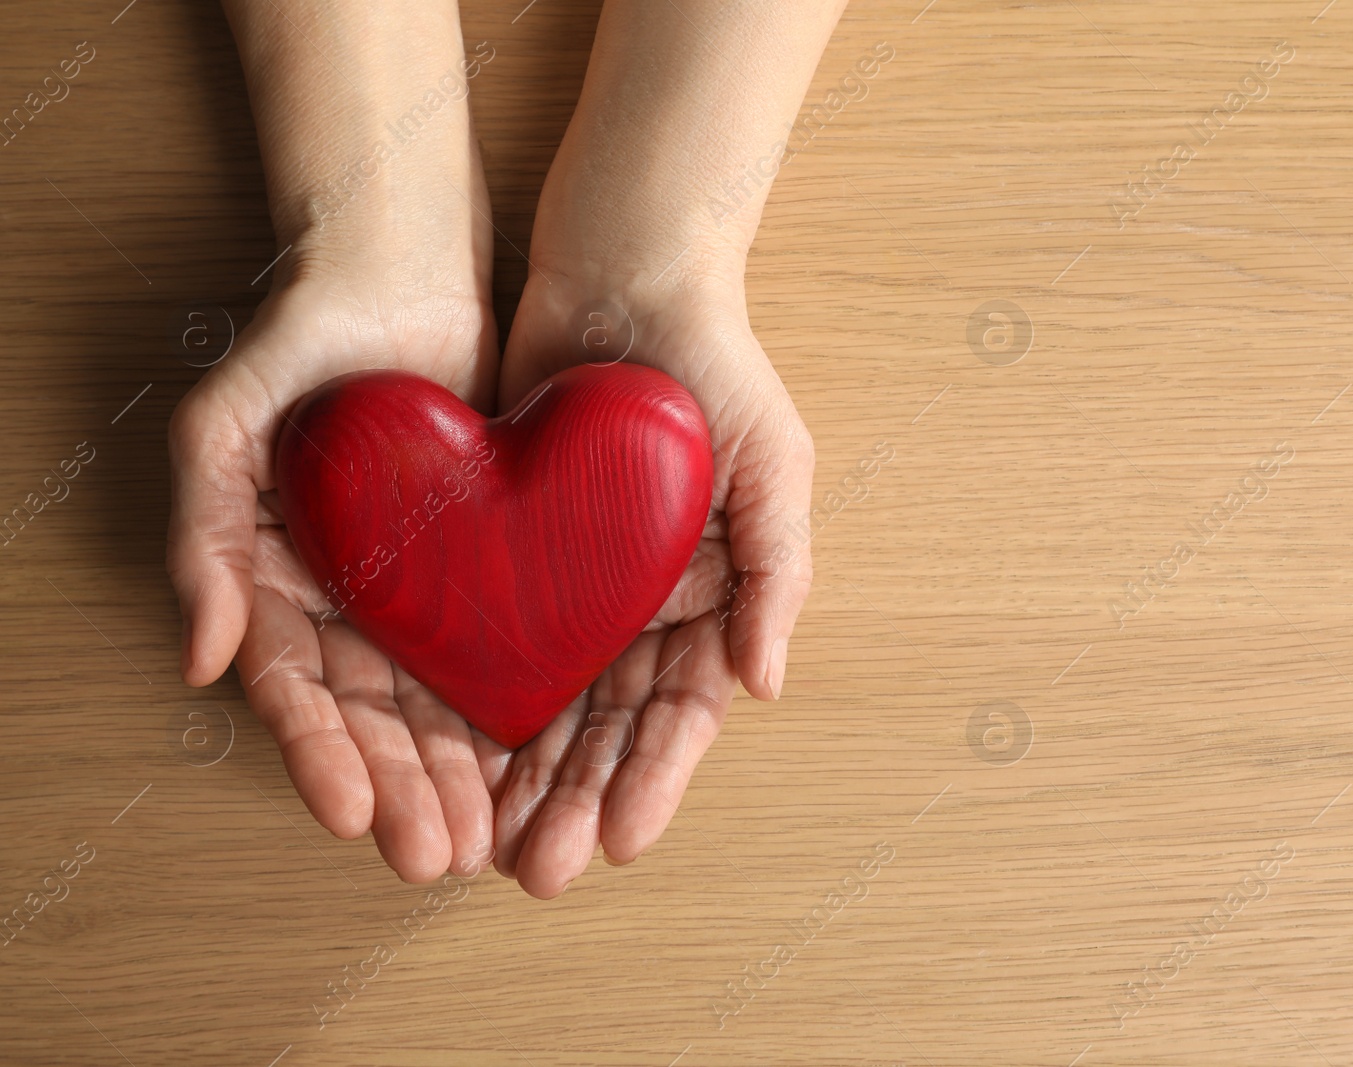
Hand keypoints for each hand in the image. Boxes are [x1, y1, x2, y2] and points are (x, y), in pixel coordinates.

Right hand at [168, 265, 502, 882]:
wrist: (402, 270)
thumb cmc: (302, 336)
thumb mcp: (226, 421)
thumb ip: (204, 532)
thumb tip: (200, 656)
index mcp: (281, 581)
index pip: (297, 688)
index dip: (321, 755)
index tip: (351, 815)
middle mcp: (351, 599)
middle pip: (374, 716)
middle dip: (403, 789)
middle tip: (437, 854)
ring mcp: (423, 587)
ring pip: (442, 701)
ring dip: (460, 774)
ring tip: (491, 839)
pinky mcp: (491, 564)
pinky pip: (506, 647)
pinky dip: (521, 707)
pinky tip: (542, 761)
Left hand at [480, 262, 814, 897]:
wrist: (621, 276)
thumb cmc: (715, 365)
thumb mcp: (773, 462)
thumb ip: (777, 571)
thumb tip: (768, 684)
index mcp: (710, 600)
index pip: (684, 711)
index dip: (655, 779)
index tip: (620, 839)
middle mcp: (643, 609)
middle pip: (609, 728)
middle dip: (578, 802)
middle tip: (539, 870)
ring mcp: (576, 588)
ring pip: (548, 705)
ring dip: (525, 779)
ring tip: (491, 845)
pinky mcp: (511, 557)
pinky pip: (491, 642)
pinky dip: (474, 704)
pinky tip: (450, 756)